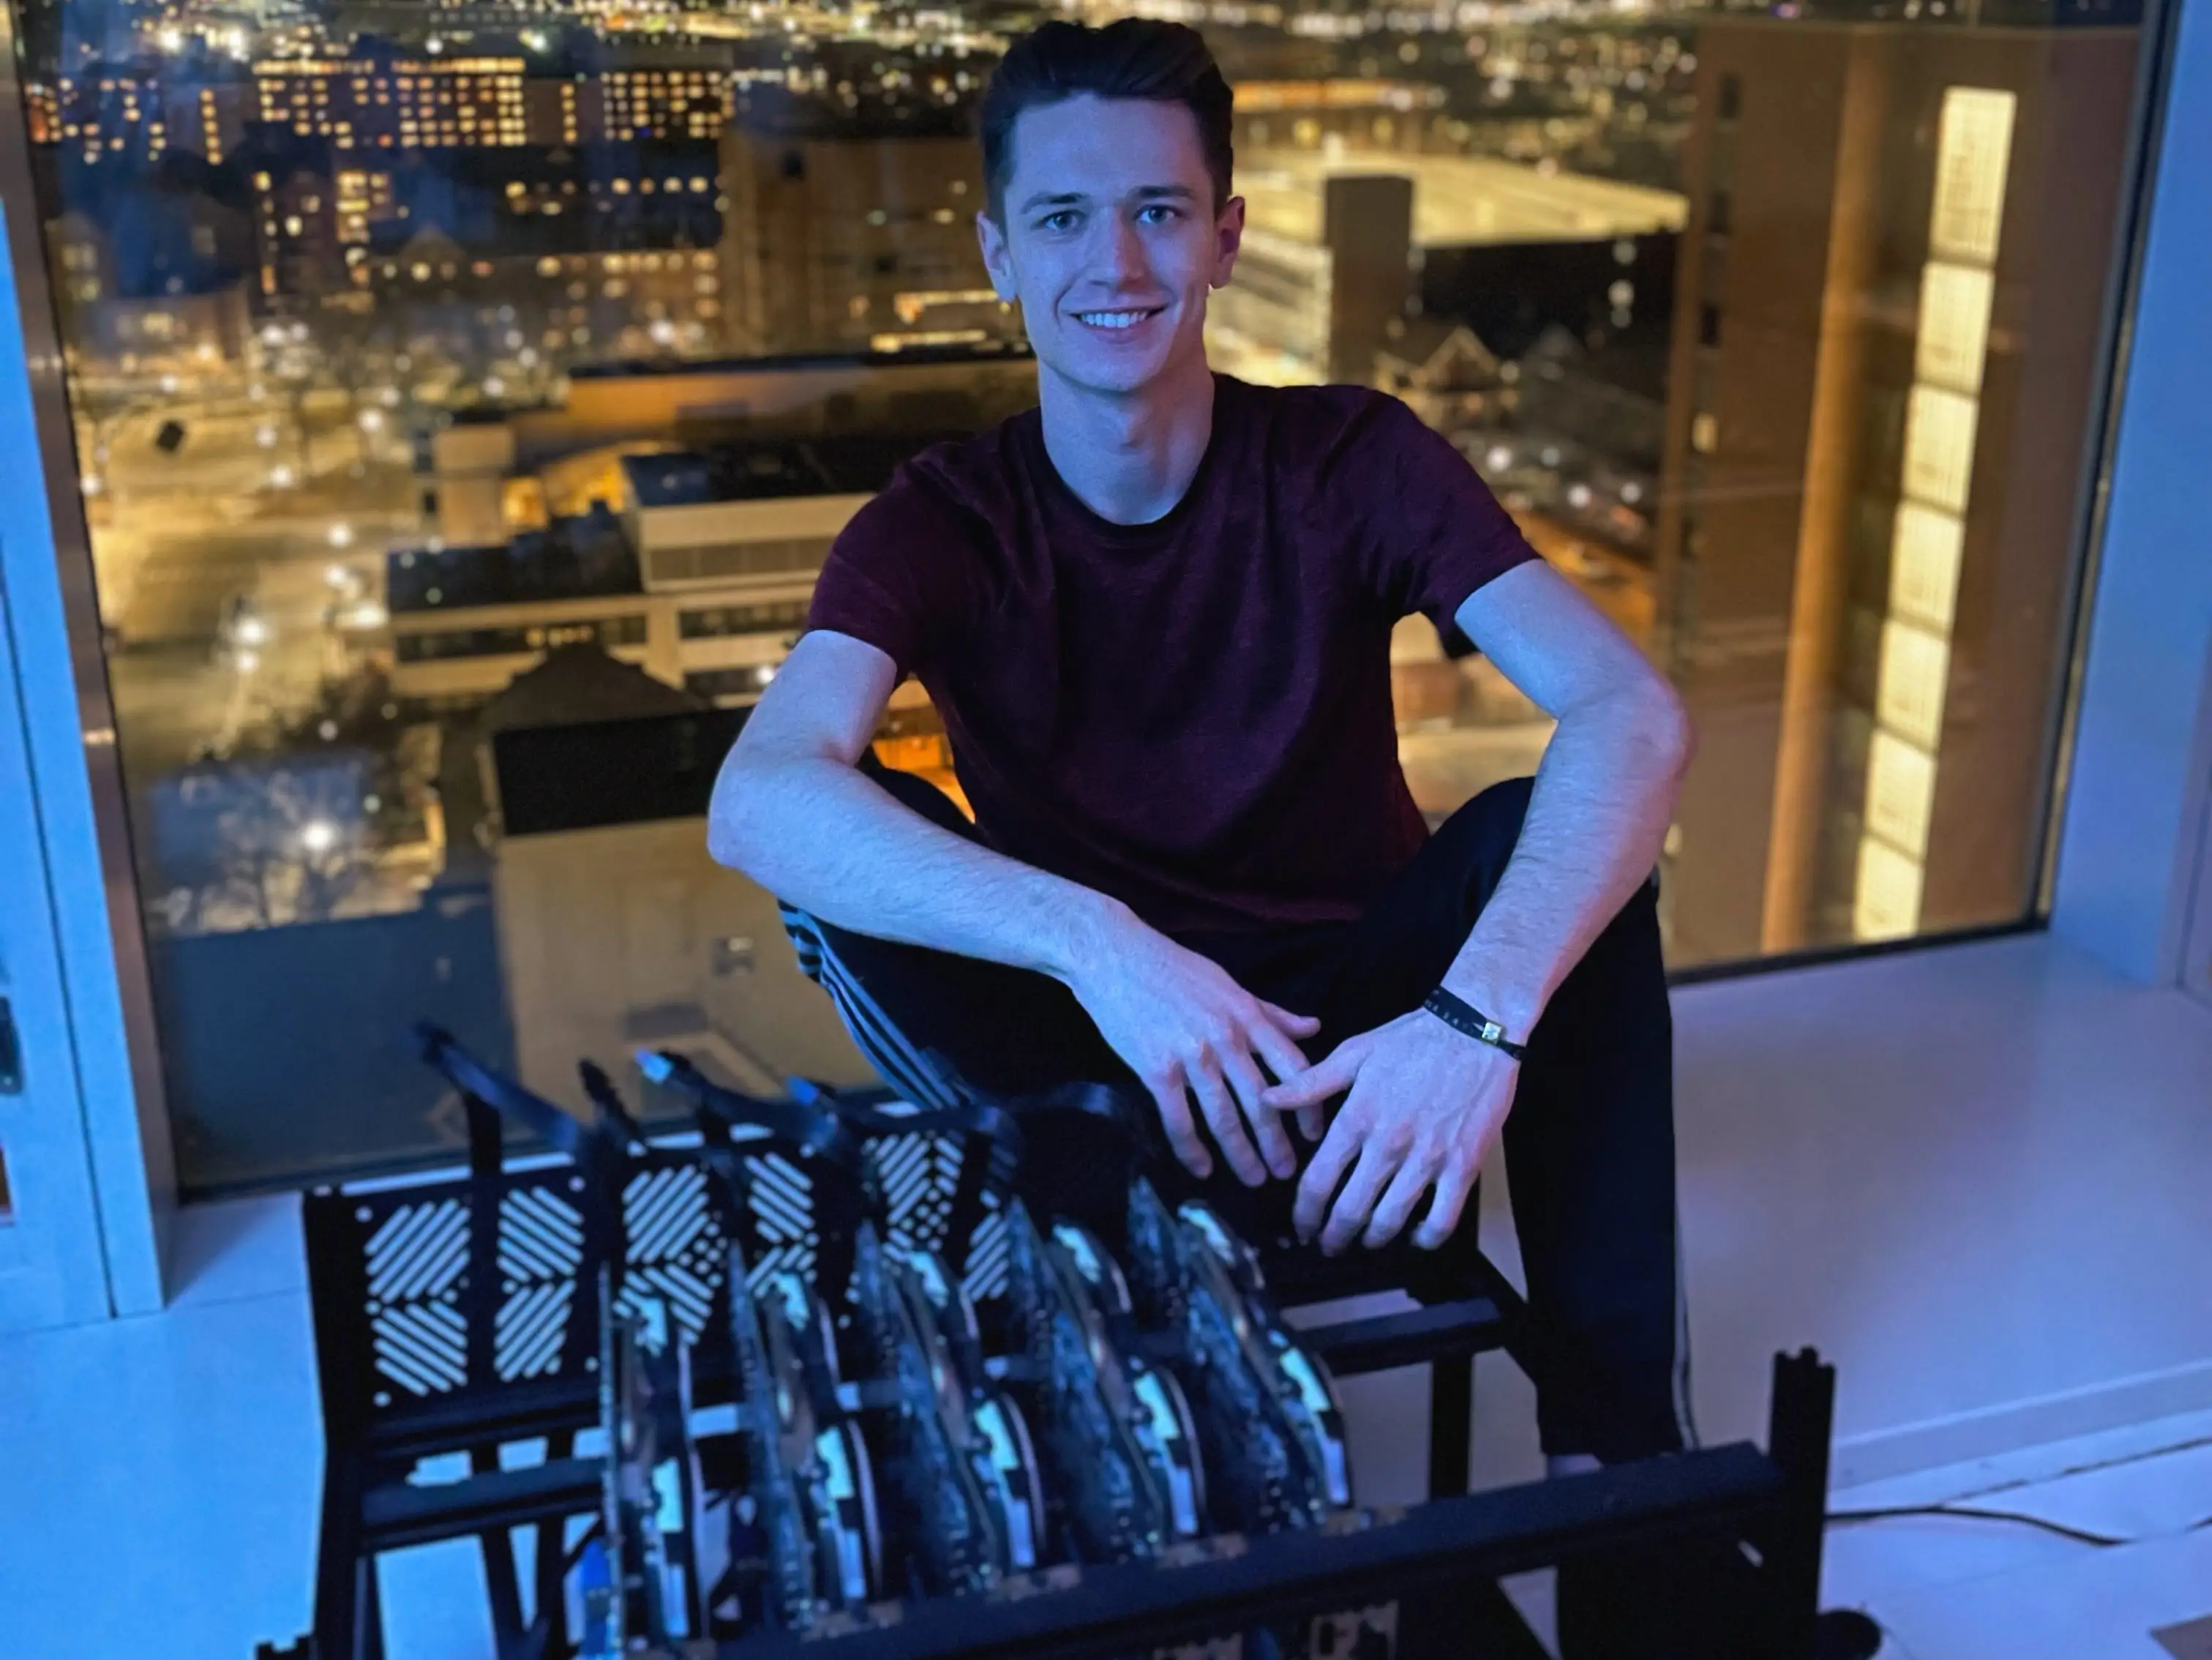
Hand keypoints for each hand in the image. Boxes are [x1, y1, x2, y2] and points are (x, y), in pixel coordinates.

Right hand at [1065, 911, 1321, 1185]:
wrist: (1114, 956)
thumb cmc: (1172, 968)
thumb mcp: (1229, 984)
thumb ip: (1271, 1012)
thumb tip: (1313, 1027)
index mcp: (1247, 1015)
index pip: (1293, 1067)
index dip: (1309, 1105)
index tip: (1315, 1134)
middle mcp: (1226, 1037)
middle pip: (1263, 1101)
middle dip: (1278, 1143)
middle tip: (1287, 1173)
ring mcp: (1192, 1054)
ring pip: (1224, 1116)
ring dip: (1242, 1154)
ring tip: (1254, 1179)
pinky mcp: (1157, 1068)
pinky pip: (1179, 1120)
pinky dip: (1191, 1150)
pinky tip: (1201, 1169)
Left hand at [1261, 1010, 1516, 1252]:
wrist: (1476, 1030)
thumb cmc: (1413, 1039)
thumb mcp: (1354, 1053)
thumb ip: (1310, 1083)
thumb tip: (1268, 1098)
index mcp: (1357, 1117)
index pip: (1318, 1181)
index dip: (1305, 1213)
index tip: (1302, 1226)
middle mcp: (1388, 1143)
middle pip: (1350, 1209)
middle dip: (1333, 1236)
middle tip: (1328, 1246)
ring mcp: (1428, 1157)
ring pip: (1391, 1219)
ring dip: (1373, 1240)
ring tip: (1366, 1243)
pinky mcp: (1463, 1165)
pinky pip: (1442, 1219)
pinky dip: (1425, 1238)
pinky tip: (1415, 1237)